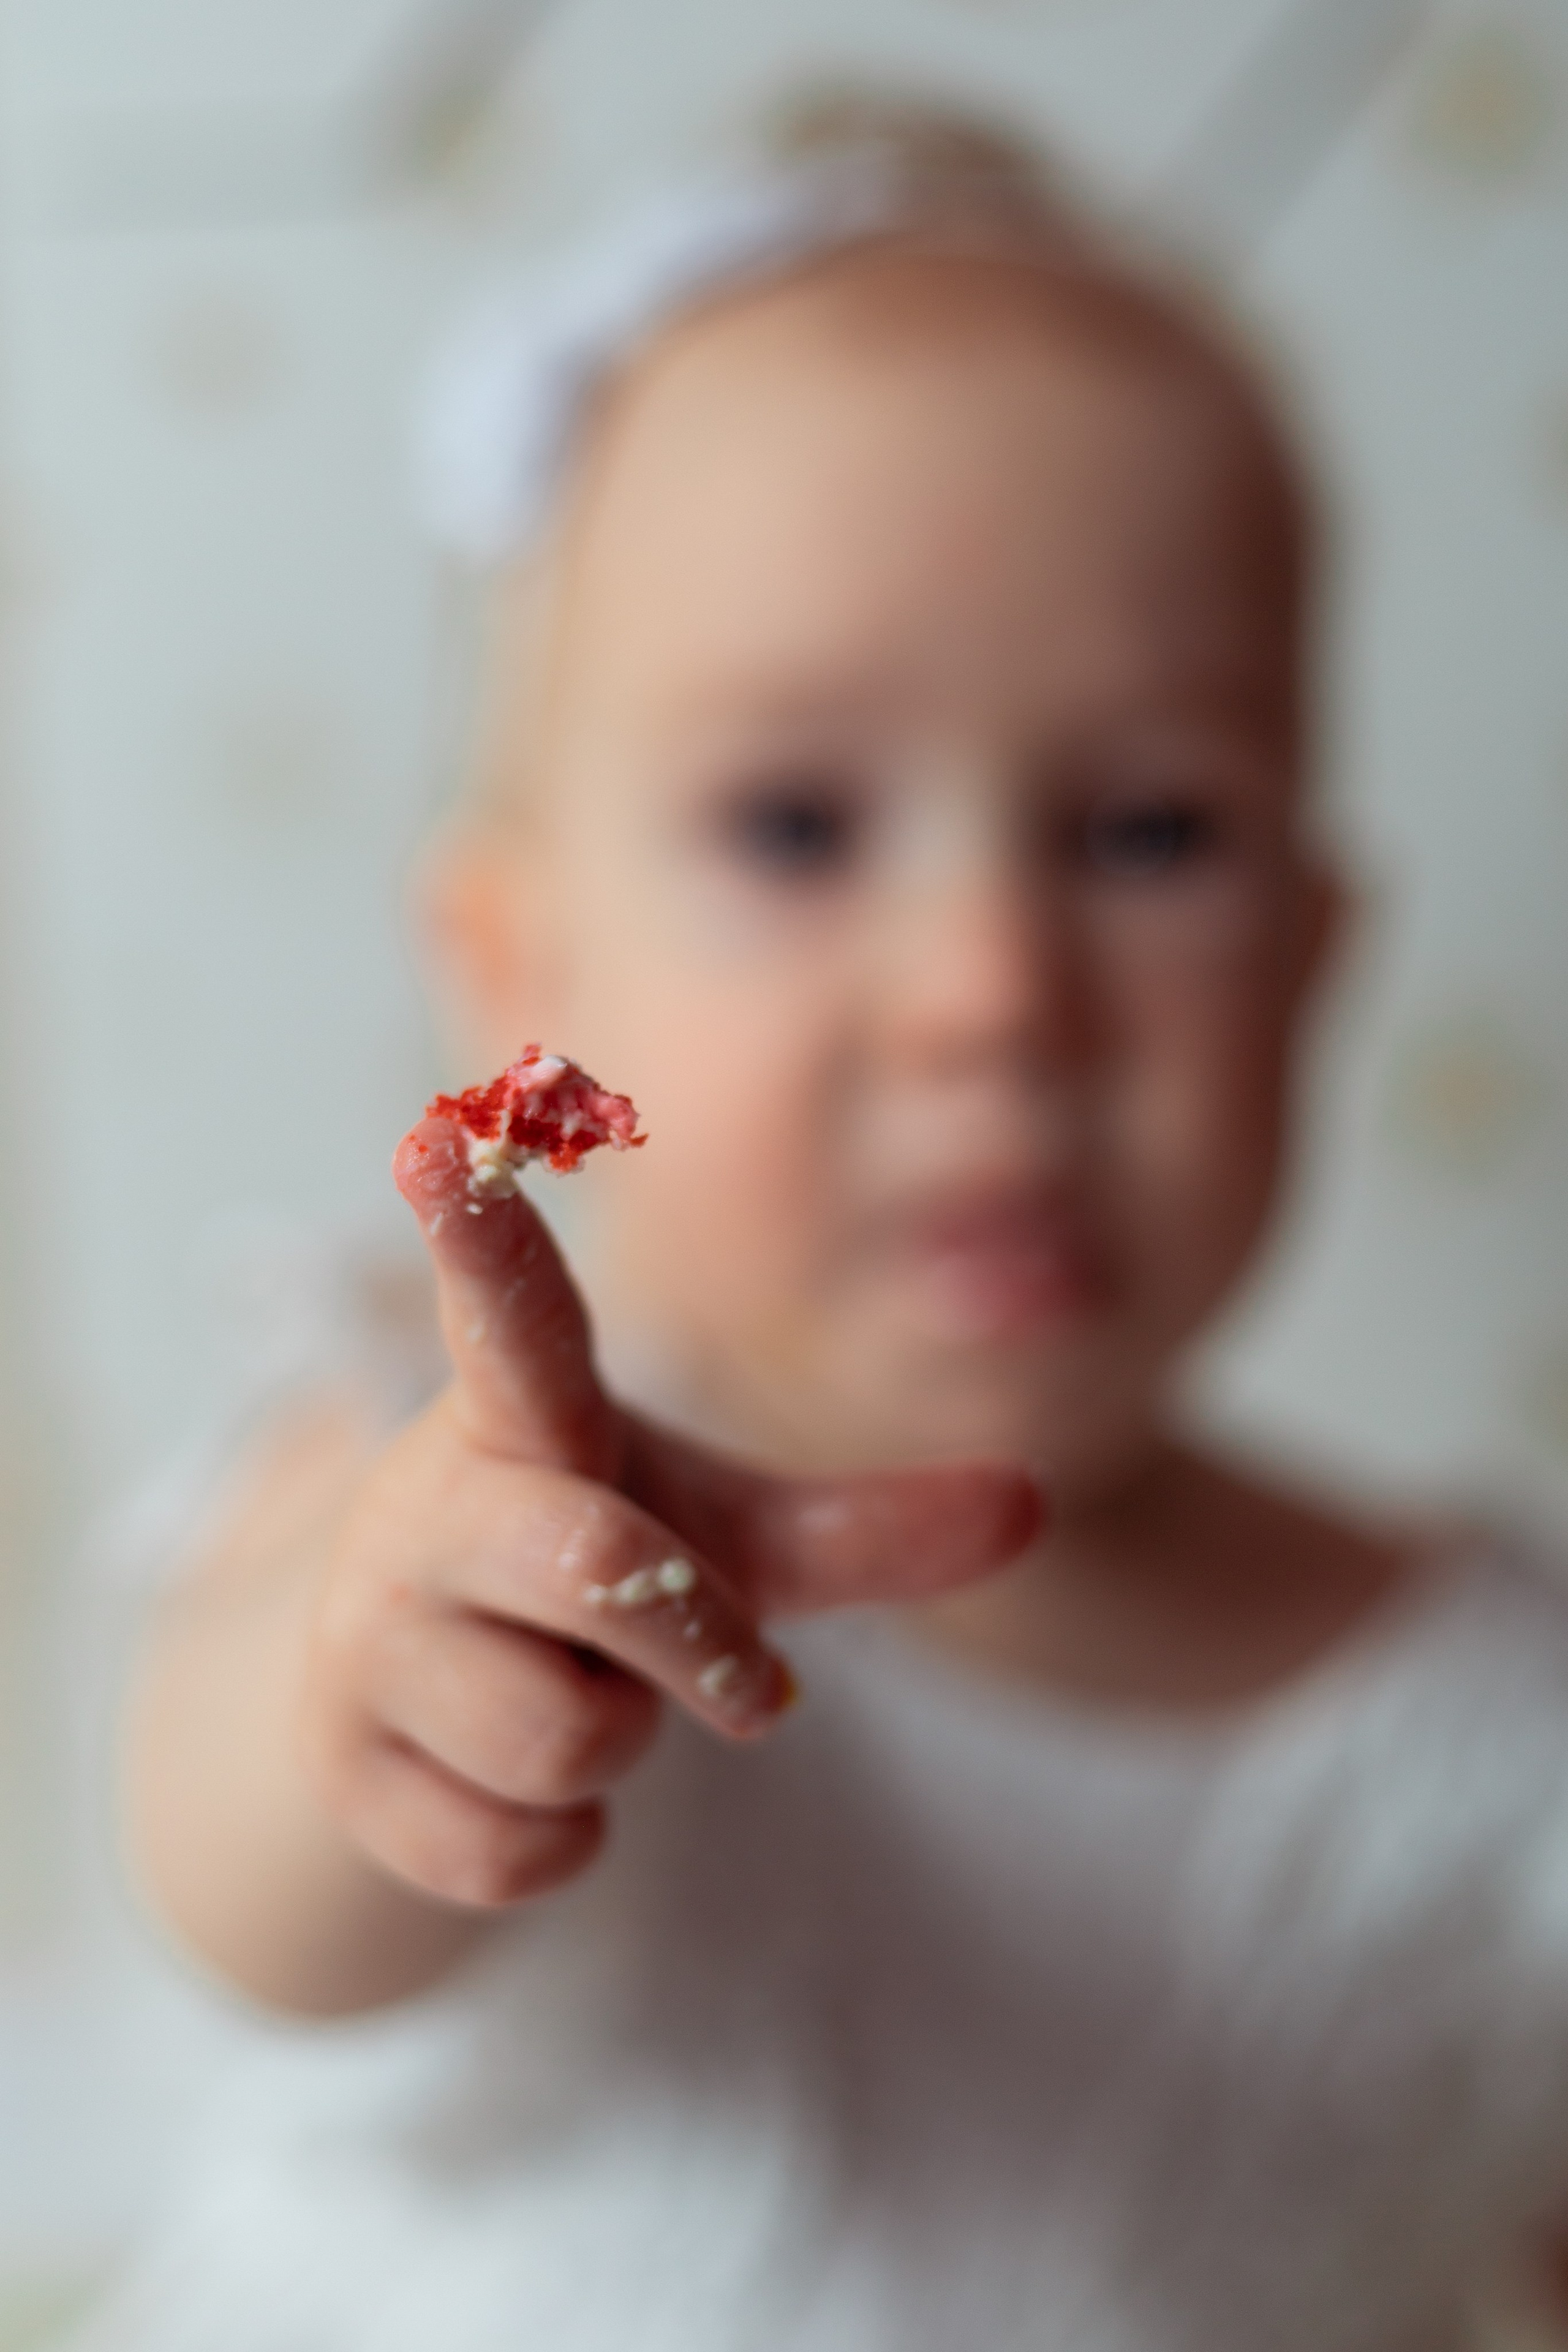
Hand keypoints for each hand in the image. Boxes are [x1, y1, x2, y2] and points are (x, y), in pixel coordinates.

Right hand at [297, 1115, 1042, 1911]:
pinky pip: (511, 1850)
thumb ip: (862, 1525)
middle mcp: (424, 1507)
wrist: (411, 1699)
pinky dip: (561, 1846)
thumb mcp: (723, 1535)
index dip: (484, 1235)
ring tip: (571, 1690)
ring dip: (617, 1745)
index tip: (437, 1139)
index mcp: (525, 1418)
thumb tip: (1031, 1500)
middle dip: (698, 1636)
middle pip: (609, 1572)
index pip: (510, 1319)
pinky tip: (516, 1784)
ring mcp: (363, 1636)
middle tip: (716, 1655)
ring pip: (562, 1739)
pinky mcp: (340, 1765)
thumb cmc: (584, 1573)